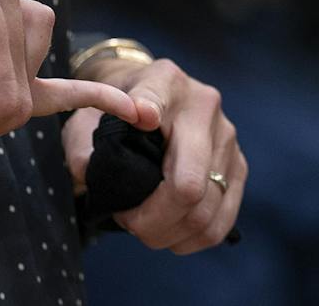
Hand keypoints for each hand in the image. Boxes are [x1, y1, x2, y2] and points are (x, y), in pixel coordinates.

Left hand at [62, 58, 244, 252]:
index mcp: (163, 80)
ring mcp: (227, 137)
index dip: (148, 113)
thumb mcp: (91, 110)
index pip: (156, 99)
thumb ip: (80, 140)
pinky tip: (171, 235)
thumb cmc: (117, 106)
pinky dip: (194, 238)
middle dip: (153, 219)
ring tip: (145, 229)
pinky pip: (222, 219)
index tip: (141, 120)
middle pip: (188, 184)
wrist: (151, 93)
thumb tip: (85, 172)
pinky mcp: (239, 165)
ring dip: (171, 233)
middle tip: (128, 222)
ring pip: (207, 210)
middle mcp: (203, 105)